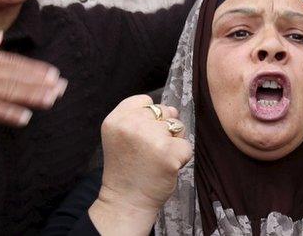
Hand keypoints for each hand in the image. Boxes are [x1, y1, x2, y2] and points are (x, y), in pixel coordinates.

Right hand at [0, 25, 65, 125]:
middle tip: (62, 89)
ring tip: (51, 100)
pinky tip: (23, 117)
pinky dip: (7, 113)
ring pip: (9, 92)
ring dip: (31, 96)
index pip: (15, 63)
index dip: (35, 70)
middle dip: (41, 84)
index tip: (53, 74)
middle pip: (17, 78)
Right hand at [90, 95, 192, 235]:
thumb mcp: (119, 135)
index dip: (148, 118)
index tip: (140, 138)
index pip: (145, 101)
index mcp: (116, 119)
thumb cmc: (126, 169)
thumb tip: (172, 109)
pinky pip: (186, 146)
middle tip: (148, 152)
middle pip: (164, 111)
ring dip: (173, 142)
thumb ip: (137, 117)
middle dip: (162, 129)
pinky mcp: (169, 153)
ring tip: (157, 159)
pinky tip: (166, 168)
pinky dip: (181, 157)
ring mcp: (151, 138)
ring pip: (177, 126)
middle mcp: (132, 125)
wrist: (126, 202)